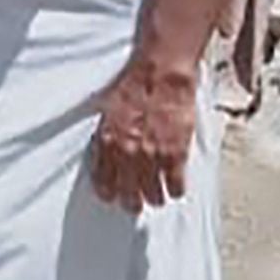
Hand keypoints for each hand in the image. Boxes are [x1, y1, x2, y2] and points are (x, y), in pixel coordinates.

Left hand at [91, 52, 198, 210]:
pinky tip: (174, 190)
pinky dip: (175, 190)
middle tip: (135, 205)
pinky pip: (175, 183)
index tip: (112, 197)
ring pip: (152, 193)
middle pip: (128, 192)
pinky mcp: (175, 152)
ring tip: (156, 199)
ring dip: (154, 198)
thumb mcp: (108, 110)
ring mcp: (152, 155)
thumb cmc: (133, 85)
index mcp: (107, 141)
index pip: (103, 180)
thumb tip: (104, 150)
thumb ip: (107, 134)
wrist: (159, 74)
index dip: (108, 192)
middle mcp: (127, 153)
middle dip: (131, 202)